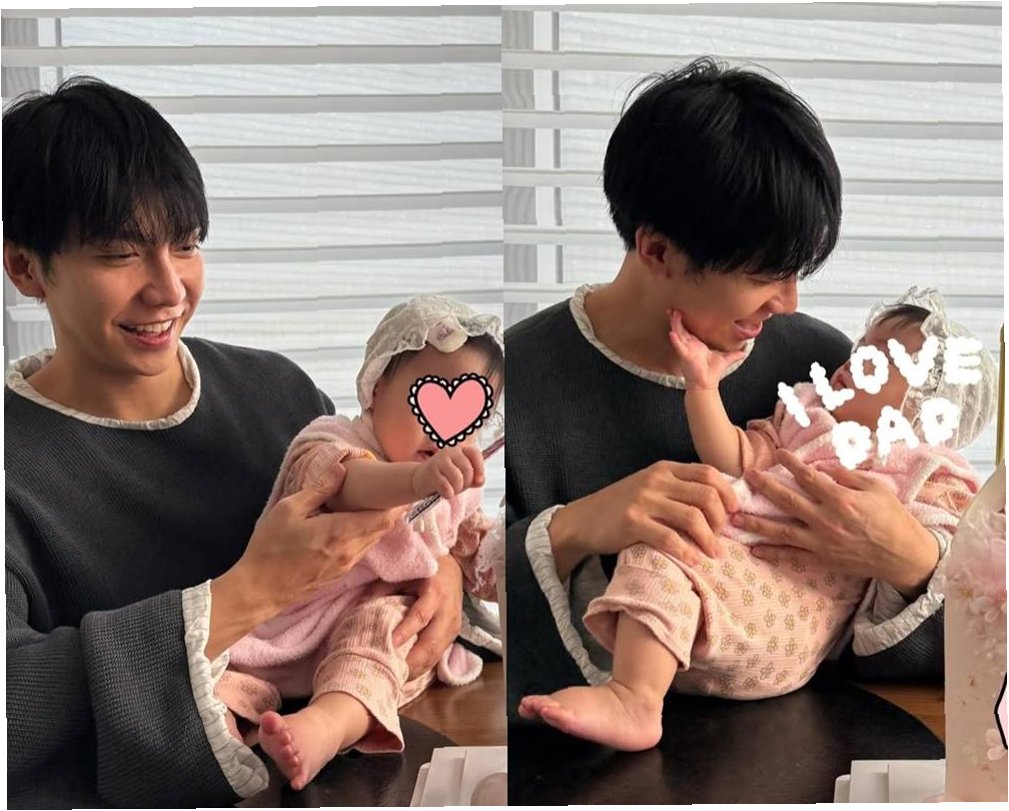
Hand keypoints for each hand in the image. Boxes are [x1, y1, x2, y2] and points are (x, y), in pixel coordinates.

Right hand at [238, 469, 404, 608]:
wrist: (258, 590)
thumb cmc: (270, 548)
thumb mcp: (289, 510)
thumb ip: (319, 489)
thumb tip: (342, 468)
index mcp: (341, 532)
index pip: (384, 519)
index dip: (398, 504)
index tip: (402, 490)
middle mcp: (350, 552)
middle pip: (382, 530)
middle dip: (390, 511)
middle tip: (390, 493)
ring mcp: (346, 566)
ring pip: (372, 541)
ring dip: (377, 524)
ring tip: (374, 505)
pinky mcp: (339, 575)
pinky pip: (361, 551)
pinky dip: (365, 536)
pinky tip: (353, 526)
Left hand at [368, 554, 464, 679]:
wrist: (454, 569)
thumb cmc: (425, 570)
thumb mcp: (405, 574)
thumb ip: (383, 588)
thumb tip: (359, 607)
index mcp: (435, 593)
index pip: (420, 617)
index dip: (404, 632)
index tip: (387, 645)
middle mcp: (448, 612)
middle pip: (431, 644)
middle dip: (410, 662)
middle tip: (389, 674)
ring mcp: (454, 626)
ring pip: (436, 655)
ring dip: (416, 670)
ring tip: (395, 680)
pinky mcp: (454, 634)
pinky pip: (438, 655)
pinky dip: (423, 666)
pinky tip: (407, 674)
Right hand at [412, 445, 484, 499]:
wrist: (419, 480)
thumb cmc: (444, 478)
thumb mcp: (461, 476)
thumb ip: (474, 478)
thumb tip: (480, 480)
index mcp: (460, 451)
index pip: (475, 454)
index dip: (480, 468)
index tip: (478, 480)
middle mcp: (450, 452)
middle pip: (468, 470)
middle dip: (466, 484)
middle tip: (459, 488)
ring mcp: (439, 460)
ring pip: (458, 479)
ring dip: (457, 490)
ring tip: (452, 490)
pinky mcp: (431, 472)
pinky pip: (446, 486)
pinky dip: (448, 494)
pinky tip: (445, 494)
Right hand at [549, 461, 737, 579]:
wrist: (583, 520)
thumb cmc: (622, 506)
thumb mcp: (650, 487)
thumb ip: (678, 488)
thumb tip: (719, 503)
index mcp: (664, 469)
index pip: (708, 473)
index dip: (727, 493)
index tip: (734, 513)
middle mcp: (656, 480)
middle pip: (706, 495)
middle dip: (722, 519)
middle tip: (722, 537)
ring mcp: (643, 500)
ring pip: (693, 517)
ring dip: (710, 539)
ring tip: (714, 554)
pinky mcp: (632, 522)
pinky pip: (670, 538)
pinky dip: (687, 552)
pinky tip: (693, 561)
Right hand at [667, 309, 747, 389]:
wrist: (707, 383)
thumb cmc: (712, 372)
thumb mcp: (725, 359)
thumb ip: (734, 355)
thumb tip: (745, 352)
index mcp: (696, 345)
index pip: (688, 330)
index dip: (684, 321)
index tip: (681, 311)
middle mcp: (689, 346)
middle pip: (680, 329)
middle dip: (676, 319)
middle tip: (673, 308)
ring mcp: (686, 350)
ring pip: (678, 334)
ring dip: (675, 324)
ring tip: (673, 314)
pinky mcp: (685, 356)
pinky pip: (678, 347)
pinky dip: (675, 340)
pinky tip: (672, 333)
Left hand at [734, 449, 938, 596]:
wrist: (905, 556)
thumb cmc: (893, 517)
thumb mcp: (876, 488)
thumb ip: (846, 476)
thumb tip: (820, 468)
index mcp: (841, 500)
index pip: (808, 478)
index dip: (791, 463)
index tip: (777, 452)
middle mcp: (826, 521)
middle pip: (787, 501)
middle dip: (763, 487)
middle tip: (745, 477)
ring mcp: (822, 543)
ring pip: (781, 531)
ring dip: (756, 524)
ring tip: (733, 518)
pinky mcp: (823, 560)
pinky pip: (792, 557)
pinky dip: (773, 554)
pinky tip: (754, 550)